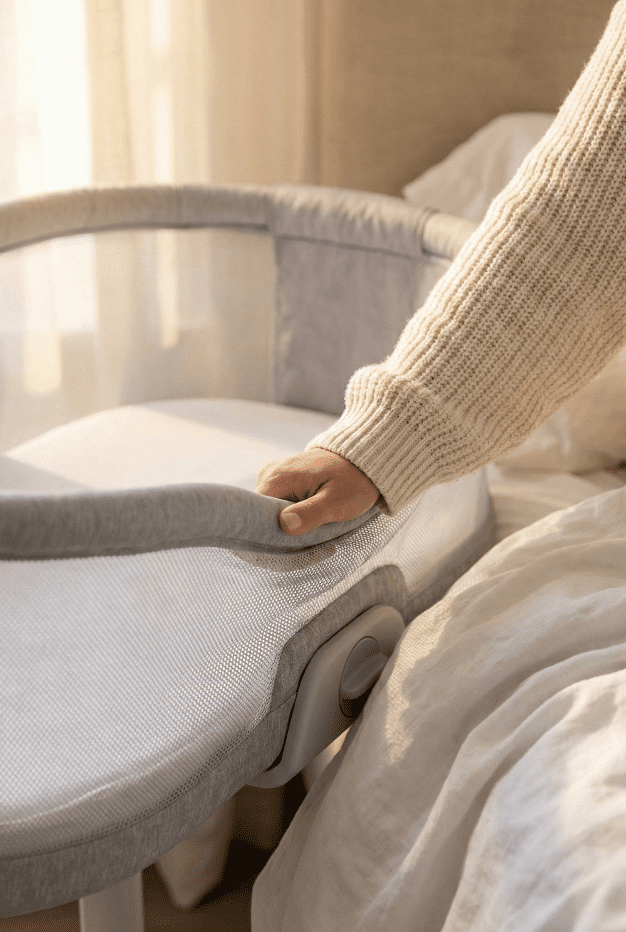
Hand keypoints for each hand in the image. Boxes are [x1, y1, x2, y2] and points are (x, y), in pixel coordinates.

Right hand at [256, 447, 379, 535]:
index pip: (255, 516)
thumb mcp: (336, 501)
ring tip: (315, 531)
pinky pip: (279, 508)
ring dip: (289, 530)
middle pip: (262, 518)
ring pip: (270, 516)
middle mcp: (268, 476)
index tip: (295, 547)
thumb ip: (310, 514)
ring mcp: (274, 478)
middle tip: (311, 543)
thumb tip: (285, 525)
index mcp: (277, 478)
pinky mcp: (282, 483)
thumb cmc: (353, 480)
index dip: (270, 537)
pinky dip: (293, 520)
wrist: (363, 461)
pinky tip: (311, 523)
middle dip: (282, 536)